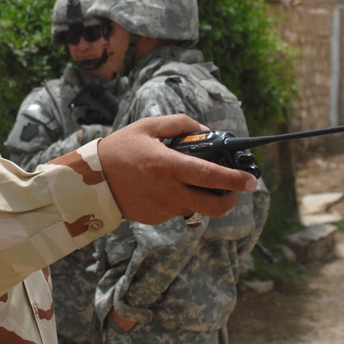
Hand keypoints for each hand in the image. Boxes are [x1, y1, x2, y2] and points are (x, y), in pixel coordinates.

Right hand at [97, 114, 257, 224]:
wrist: (91, 180)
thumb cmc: (120, 149)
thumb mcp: (148, 127)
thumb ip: (180, 124)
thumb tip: (205, 131)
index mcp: (169, 166)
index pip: (211, 176)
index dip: (236, 180)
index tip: (252, 180)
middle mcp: (169, 191)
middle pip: (214, 206)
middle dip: (231, 200)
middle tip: (233, 190)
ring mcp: (163, 208)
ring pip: (195, 207)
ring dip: (199, 196)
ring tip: (185, 181)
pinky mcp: (155, 219)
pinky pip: (176, 211)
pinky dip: (178, 200)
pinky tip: (163, 188)